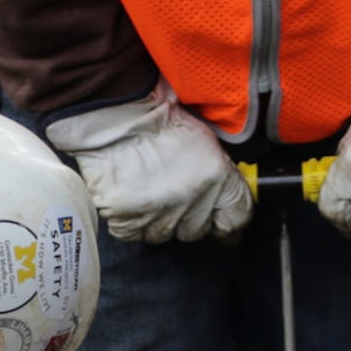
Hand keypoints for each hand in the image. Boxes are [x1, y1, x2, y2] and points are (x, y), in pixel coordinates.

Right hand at [45, 84, 251, 242]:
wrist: (114, 116)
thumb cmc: (157, 119)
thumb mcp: (203, 138)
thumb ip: (218, 172)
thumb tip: (224, 195)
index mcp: (217, 176)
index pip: (236, 218)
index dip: (230, 225)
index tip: (225, 226)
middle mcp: (192, 199)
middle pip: (197, 230)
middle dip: (189, 218)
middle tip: (174, 197)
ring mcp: (159, 213)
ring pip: (164, 234)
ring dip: (158, 219)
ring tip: (149, 192)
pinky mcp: (127, 219)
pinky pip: (133, 234)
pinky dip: (130, 222)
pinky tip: (130, 198)